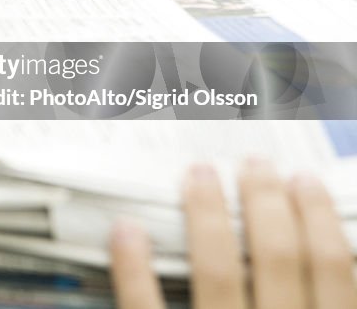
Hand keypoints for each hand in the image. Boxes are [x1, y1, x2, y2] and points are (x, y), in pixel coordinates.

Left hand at [109, 159, 356, 307]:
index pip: (332, 267)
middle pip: (278, 258)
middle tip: (252, 163)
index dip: (317, 217)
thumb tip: (320, 253)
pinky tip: (127, 229)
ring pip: (218, 273)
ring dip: (208, 215)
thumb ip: (317, 298)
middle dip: (265, 201)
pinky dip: (134, 266)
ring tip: (200, 174)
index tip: (302, 180)